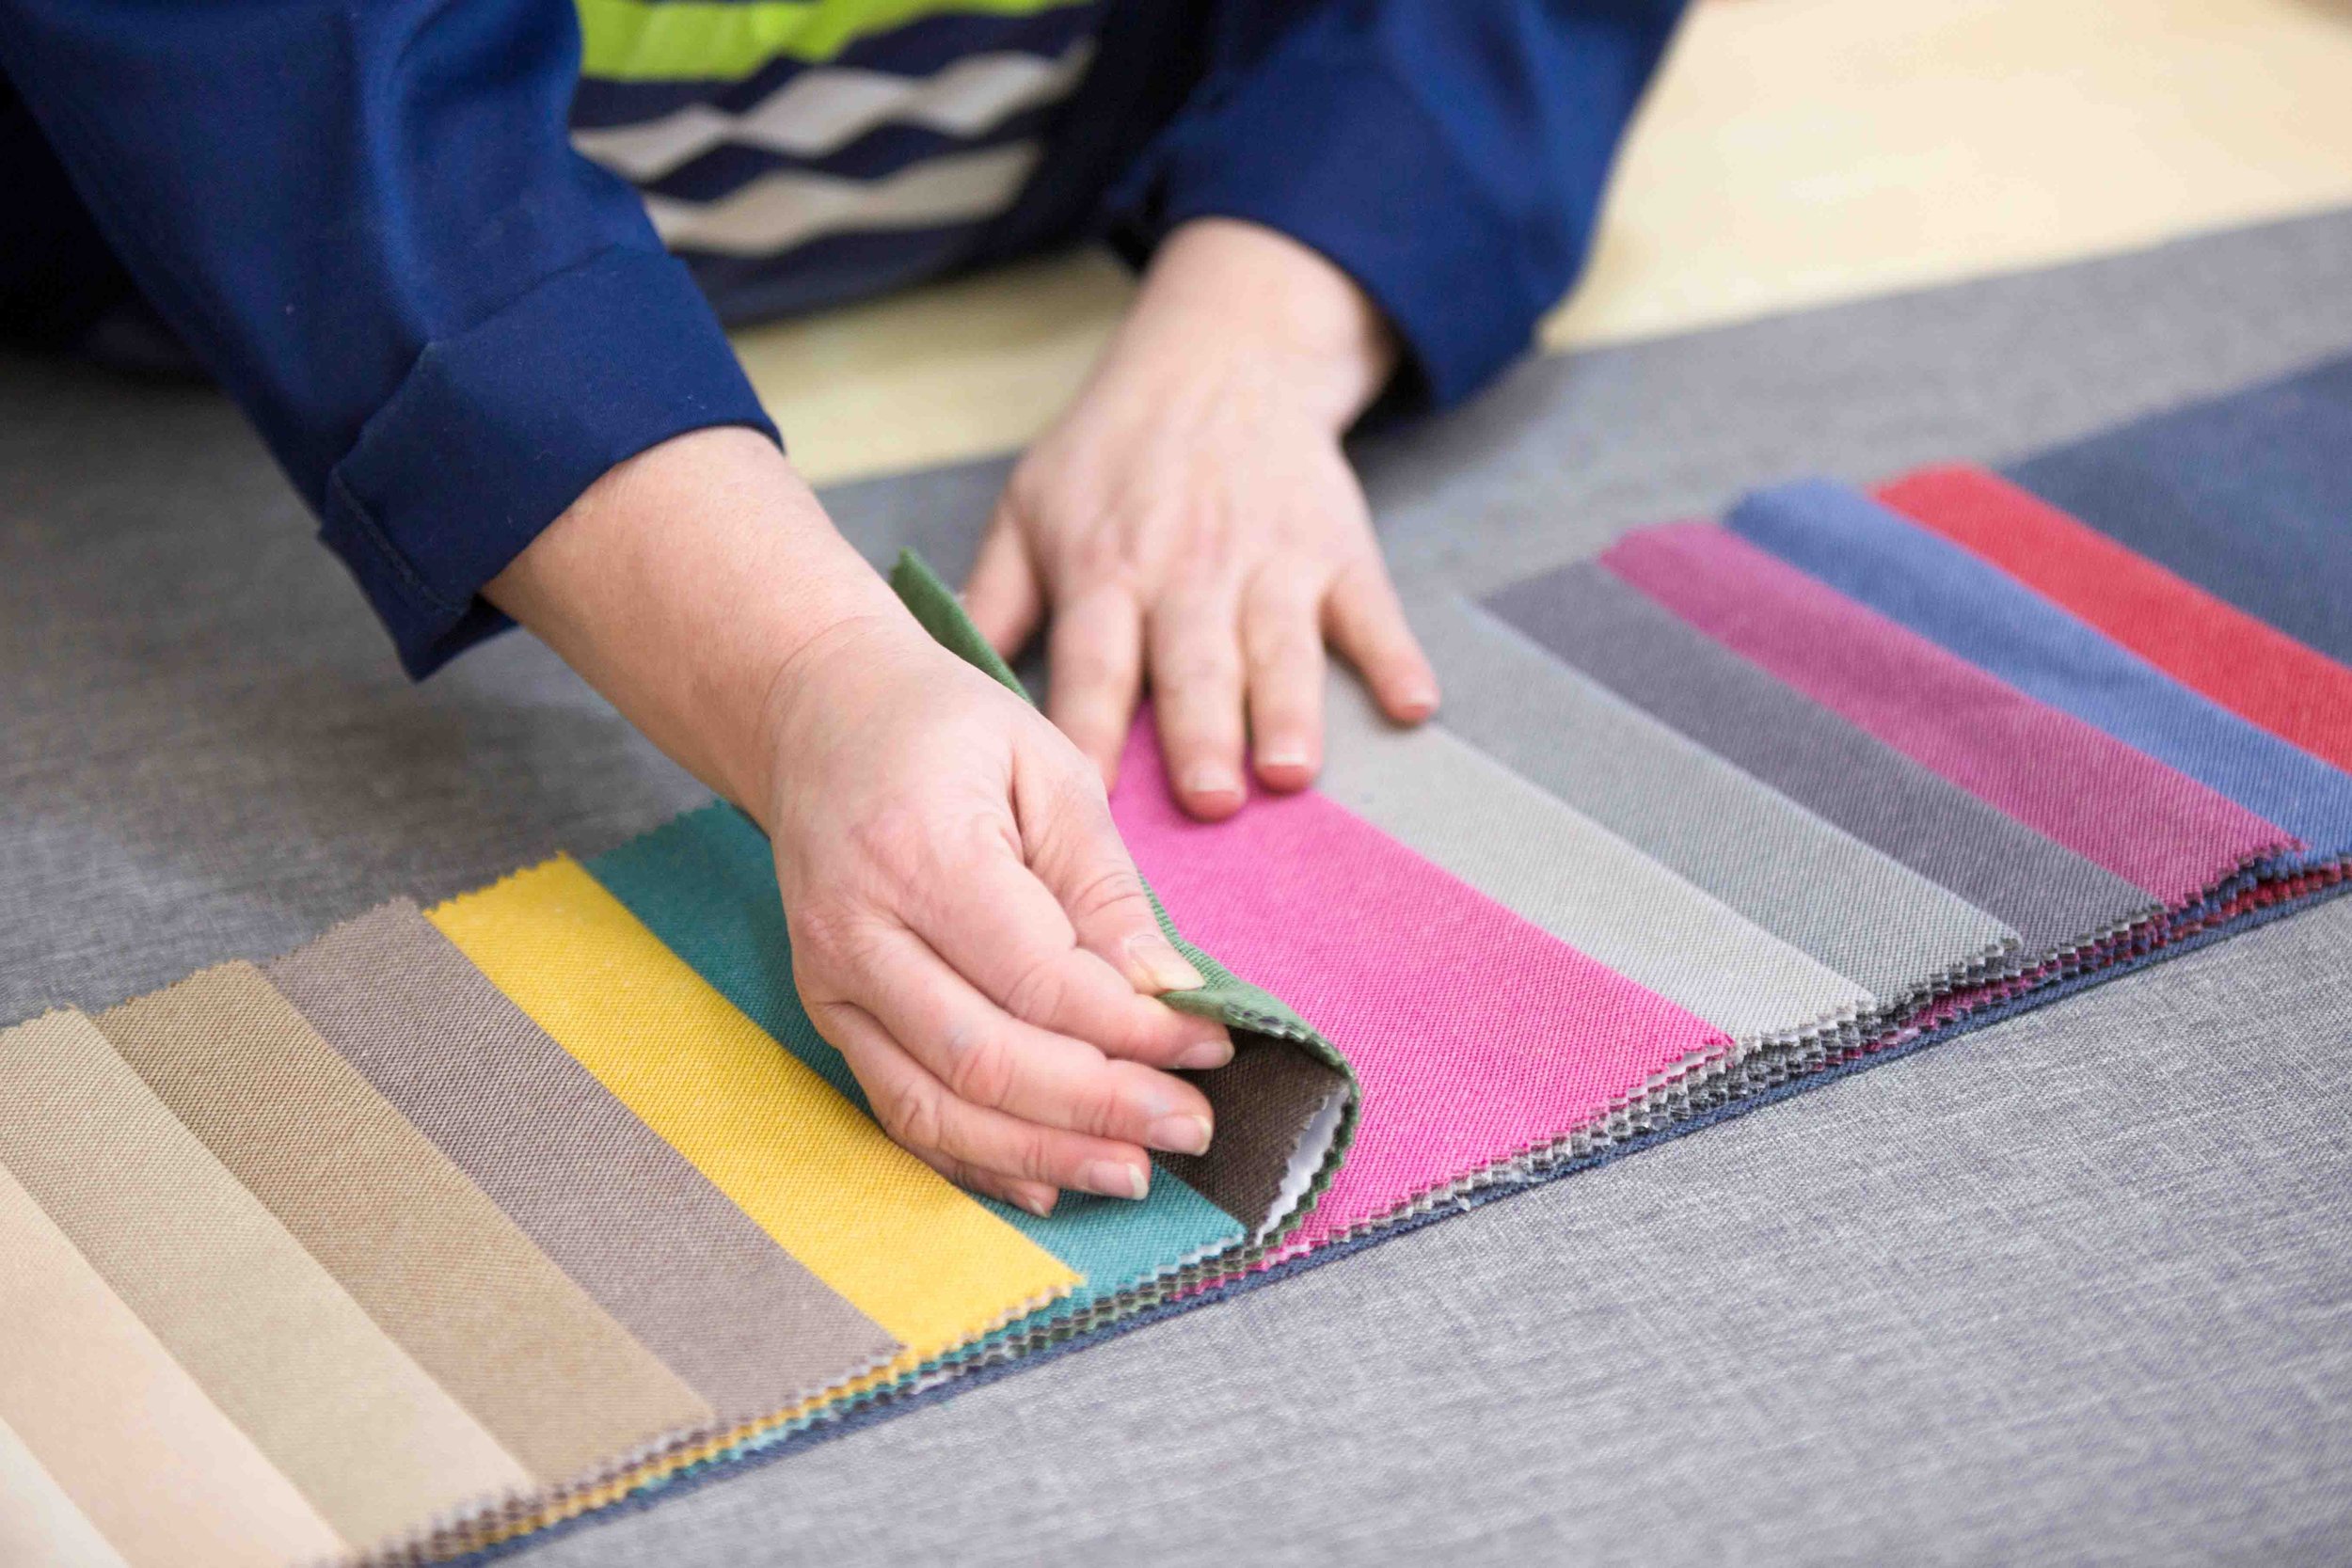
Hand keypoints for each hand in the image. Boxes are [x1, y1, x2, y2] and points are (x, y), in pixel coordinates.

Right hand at [488, 428, 1228, 1215]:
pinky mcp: (827, 1014)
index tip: (1214, 1045)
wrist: (817, 715)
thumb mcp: (1048, 765)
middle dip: (1102, 1107)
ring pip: (937, 1107)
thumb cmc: (946, 728)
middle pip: (988, 1060)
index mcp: (920, 852)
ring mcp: (829, 982)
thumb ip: (1103, 885)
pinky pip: (899, 1110)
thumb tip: (1169, 992)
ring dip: (1043, 1154)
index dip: (1134, 1030)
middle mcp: (857, 931)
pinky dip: (976, 1160)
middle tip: (1192, 1126)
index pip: (1040, 980)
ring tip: (1133, 1171)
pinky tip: (1047, 1180)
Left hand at [964, 218, 1438, 819]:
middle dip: (1199, 731)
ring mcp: (1270, 562)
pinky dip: (1395, 657)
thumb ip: (995, 601)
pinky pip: (1372, 610)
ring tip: (1291, 770)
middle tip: (1206, 799)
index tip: (1086, 800)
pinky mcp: (1337, 549)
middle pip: (1192, 663)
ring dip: (1289, 708)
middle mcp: (1187, 572)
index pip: (1092, 664)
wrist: (1222, 355)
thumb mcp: (1030, 507)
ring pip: (1280, 646)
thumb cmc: (1113, 451)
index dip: (1089, 730)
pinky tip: (1413, 706)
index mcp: (1105, 570)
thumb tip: (942, 684)